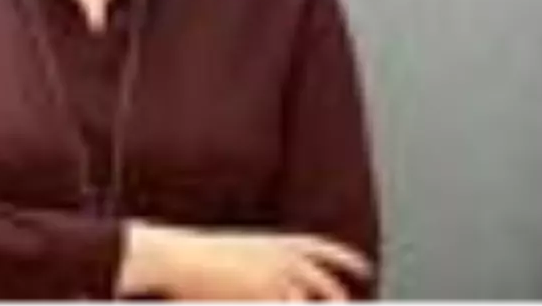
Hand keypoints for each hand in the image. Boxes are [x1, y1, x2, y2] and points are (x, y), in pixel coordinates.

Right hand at [119, 223, 372, 305]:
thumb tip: (285, 284)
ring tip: (278, 297)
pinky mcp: (271, 298)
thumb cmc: (193, 258)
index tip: (365, 269)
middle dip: (337, 301)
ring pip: (305, 304)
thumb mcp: (236, 254)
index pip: (323, 249)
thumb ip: (262, 264)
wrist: (176, 258)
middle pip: (329, 287)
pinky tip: (253, 300)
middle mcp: (286, 259)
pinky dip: (285, 304)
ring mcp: (280, 281)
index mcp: (277, 242)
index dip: (347, 259)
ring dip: (301, 303)